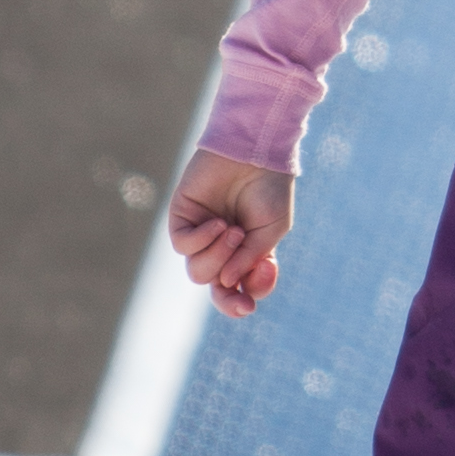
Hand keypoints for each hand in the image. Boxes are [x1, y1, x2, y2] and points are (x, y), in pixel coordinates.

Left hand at [171, 145, 292, 320]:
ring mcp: (200, 234)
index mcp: (244, 254)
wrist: (256, 149)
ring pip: (198, 271)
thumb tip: (227, 284)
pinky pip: (184, 246)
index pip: (237, 290)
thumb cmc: (269, 188)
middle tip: (239, 297)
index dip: (241, 303)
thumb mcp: (271, 230)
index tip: (250, 306)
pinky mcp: (182, 218)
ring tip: (234, 230)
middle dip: (226, 298)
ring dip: (219, 256)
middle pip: (213, 287)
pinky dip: (203, 240)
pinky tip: (219, 223)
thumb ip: (251, 259)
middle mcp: (220, 248)